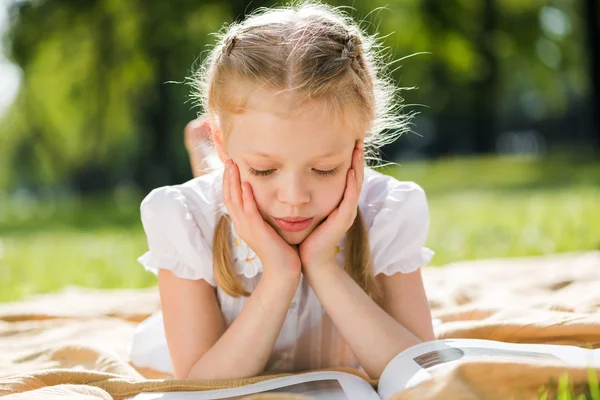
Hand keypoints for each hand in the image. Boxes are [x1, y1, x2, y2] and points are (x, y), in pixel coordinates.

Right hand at [222, 159, 301, 280]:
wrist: (284, 270)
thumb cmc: (280, 249)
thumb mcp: (268, 227)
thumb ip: (264, 214)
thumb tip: (267, 199)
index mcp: (242, 223)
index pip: (230, 198)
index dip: (229, 181)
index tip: (231, 165)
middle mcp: (241, 224)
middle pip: (228, 196)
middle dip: (228, 177)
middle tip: (228, 159)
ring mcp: (247, 228)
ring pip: (235, 201)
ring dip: (233, 182)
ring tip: (233, 165)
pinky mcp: (257, 232)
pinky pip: (249, 212)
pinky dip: (247, 197)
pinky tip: (247, 184)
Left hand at [299, 139, 364, 270]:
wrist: (309, 259)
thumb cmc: (306, 235)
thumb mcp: (307, 209)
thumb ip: (307, 194)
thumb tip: (295, 176)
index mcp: (338, 201)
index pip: (347, 174)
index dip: (348, 157)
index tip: (347, 139)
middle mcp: (346, 204)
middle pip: (355, 175)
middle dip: (357, 156)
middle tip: (358, 137)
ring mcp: (346, 211)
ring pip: (356, 183)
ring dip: (358, 165)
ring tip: (358, 148)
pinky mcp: (343, 219)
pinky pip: (350, 197)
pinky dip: (351, 183)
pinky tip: (351, 170)